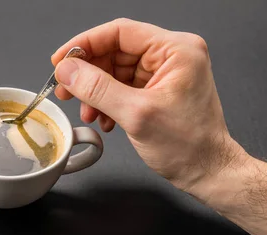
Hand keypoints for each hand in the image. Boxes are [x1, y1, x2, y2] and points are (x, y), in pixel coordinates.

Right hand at [52, 18, 248, 196]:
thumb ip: (98, 89)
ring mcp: (165, 73)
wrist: (206, 171)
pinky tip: (103, 119)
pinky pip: (122, 86)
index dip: (85, 44)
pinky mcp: (157, 90)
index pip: (120, 32)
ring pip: (115, 71)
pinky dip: (107, 101)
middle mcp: (172, 56)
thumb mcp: (136, 115)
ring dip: (96, 92)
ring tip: (88, 113)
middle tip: (65, 89)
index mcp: (176, 50)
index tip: (61, 60)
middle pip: (115, 51)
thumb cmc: (189, 146)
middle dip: (88, 74)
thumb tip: (68, 71)